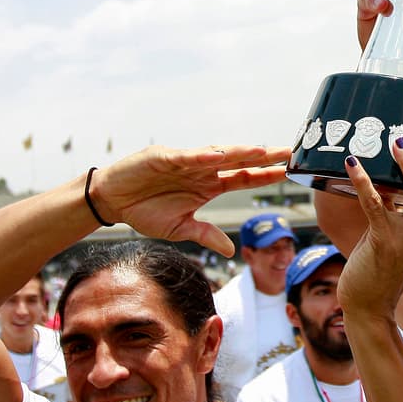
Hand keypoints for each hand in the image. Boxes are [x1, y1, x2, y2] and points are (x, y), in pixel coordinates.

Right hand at [90, 145, 289, 256]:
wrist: (113, 200)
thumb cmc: (145, 211)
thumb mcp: (180, 229)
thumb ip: (206, 234)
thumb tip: (232, 250)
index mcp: (209, 186)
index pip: (245, 178)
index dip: (266, 175)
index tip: (289, 172)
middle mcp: (202, 170)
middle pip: (239, 162)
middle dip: (264, 157)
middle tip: (289, 153)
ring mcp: (185, 162)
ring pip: (218, 155)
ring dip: (240, 152)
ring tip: (262, 151)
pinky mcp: (163, 157)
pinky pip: (187, 156)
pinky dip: (202, 156)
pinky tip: (220, 155)